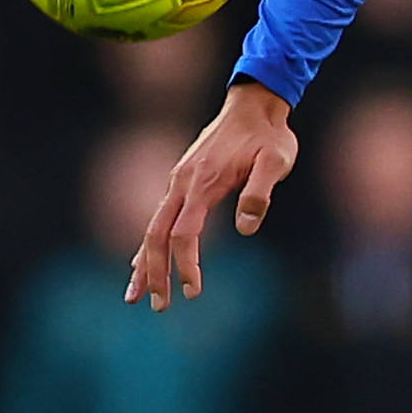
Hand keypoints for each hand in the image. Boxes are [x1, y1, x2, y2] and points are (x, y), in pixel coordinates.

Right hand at [127, 79, 297, 310]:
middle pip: (156, 235)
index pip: (184, 234)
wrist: (254, 105)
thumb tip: (246, 227)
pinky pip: (158, 217)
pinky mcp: (181, 181)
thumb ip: (259, 192)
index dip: (186, 264)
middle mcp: (182, 183)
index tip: (194, 292)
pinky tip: (140, 263)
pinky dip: (147, 244)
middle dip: (154, 273)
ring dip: (143, 263)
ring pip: (151, 228)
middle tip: (159, 307)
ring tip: (135, 297)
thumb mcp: (276, 161)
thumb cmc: (269, 136)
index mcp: (202, 182)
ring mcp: (178, 181)